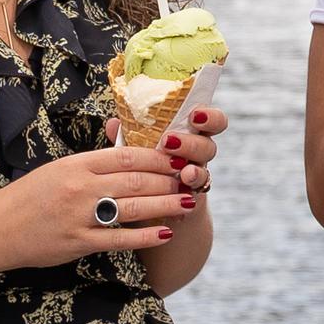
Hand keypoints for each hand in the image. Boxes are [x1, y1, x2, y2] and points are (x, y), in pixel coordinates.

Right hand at [0, 145, 189, 267]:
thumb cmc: (29, 197)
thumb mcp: (58, 170)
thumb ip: (92, 165)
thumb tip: (128, 157)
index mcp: (75, 165)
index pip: (126, 156)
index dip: (157, 157)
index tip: (177, 158)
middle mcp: (80, 187)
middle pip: (136, 180)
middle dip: (169, 180)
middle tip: (191, 180)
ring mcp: (80, 216)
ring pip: (134, 207)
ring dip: (166, 205)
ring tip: (188, 203)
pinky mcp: (78, 243)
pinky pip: (120, 239)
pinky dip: (146, 236)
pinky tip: (166, 233)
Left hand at [105, 102, 226, 196]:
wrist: (149, 208)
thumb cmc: (144, 169)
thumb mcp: (136, 151)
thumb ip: (130, 137)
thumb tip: (113, 123)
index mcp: (187, 136)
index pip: (209, 121)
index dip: (210, 117)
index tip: (195, 115)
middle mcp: (195, 155)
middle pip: (208, 145)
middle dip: (191, 143)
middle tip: (168, 142)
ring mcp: (196, 177)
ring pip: (204, 170)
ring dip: (195, 169)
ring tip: (185, 173)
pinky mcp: (192, 199)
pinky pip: (196, 195)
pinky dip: (189, 193)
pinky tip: (183, 190)